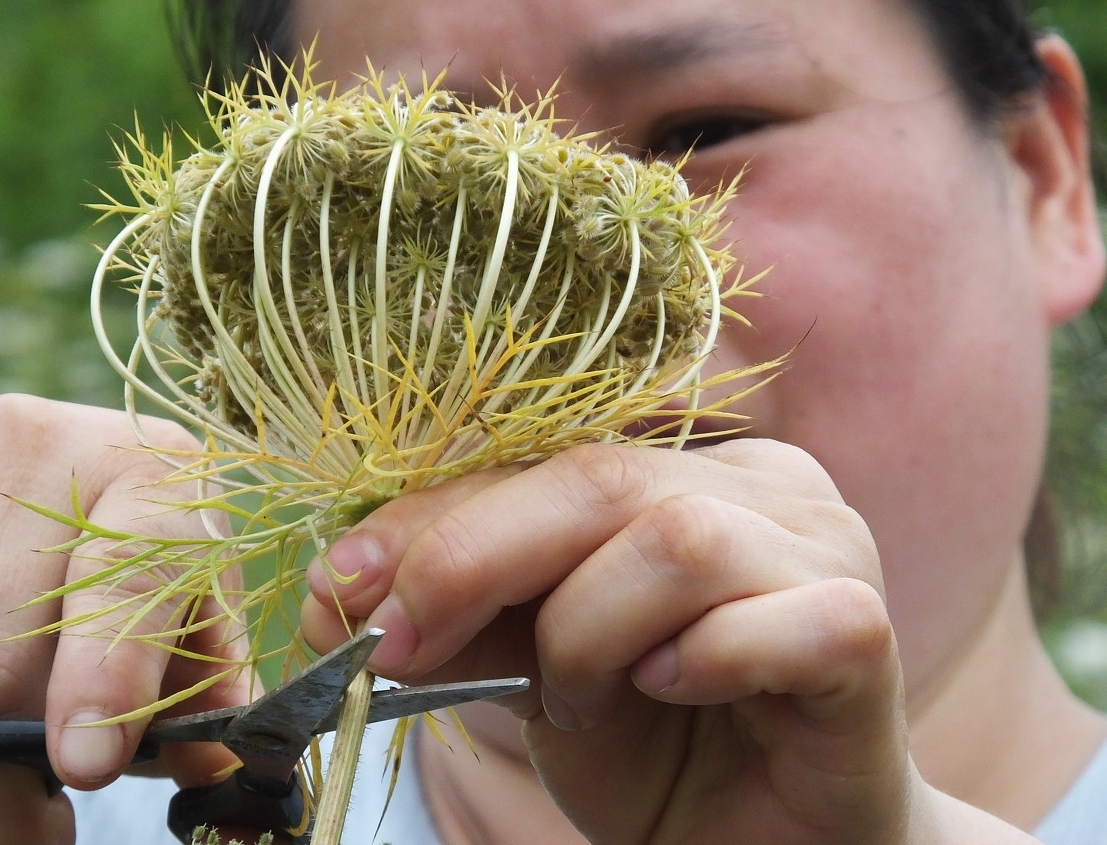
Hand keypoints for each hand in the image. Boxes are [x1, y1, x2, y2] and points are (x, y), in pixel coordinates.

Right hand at [0, 395, 247, 844]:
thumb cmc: (98, 591)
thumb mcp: (168, 625)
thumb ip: (198, 693)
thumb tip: (215, 775)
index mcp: (145, 469)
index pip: (132, 564)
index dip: (110, 671)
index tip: (87, 766)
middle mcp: (37, 440)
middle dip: (1, 764)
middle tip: (19, 824)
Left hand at [300, 439, 1031, 843]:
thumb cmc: (657, 749)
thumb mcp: (534, 671)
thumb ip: (464, 620)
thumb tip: (343, 592)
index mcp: (684, 468)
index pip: (544, 456)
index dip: (435, 512)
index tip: (341, 582)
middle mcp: (765, 485)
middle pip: (605, 480)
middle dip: (477, 558)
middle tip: (404, 644)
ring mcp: (827, 547)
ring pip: (679, 542)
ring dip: (590, 631)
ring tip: (580, 699)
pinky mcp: (863, 633)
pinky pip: (786, 619)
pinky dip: (705, 658)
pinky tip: (671, 690)